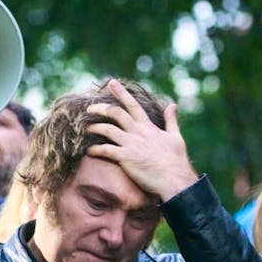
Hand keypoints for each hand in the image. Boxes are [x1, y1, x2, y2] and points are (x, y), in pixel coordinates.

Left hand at [86, 79, 198, 200]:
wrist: (175, 179)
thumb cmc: (176, 161)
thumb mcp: (176, 136)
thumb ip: (171, 120)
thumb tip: (172, 105)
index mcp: (149, 127)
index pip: (133, 105)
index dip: (121, 93)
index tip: (111, 82)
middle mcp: (138, 132)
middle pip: (116, 113)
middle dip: (100, 108)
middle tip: (88, 107)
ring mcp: (131, 144)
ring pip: (108, 129)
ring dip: (94, 127)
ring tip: (85, 128)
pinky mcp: (126, 158)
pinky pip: (106, 150)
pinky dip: (95, 149)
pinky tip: (88, 151)